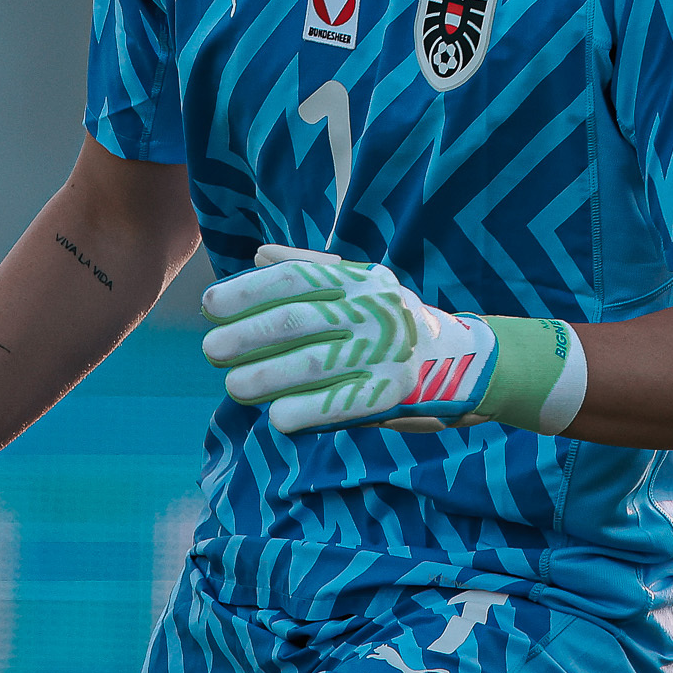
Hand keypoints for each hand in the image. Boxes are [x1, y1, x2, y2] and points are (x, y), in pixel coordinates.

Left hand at [200, 245, 500, 435]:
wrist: (461, 359)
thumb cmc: (393, 319)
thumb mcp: (362, 282)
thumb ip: (311, 267)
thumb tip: (258, 254)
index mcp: (358, 280)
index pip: (294, 279)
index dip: (248, 291)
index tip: (210, 306)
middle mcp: (372, 311)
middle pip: (298, 322)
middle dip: (247, 336)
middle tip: (211, 351)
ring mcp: (384, 352)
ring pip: (313, 364)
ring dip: (267, 377)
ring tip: (233, 387)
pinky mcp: (393, 393)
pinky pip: (341, 403)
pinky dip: (306, 411)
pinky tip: (277, 418)